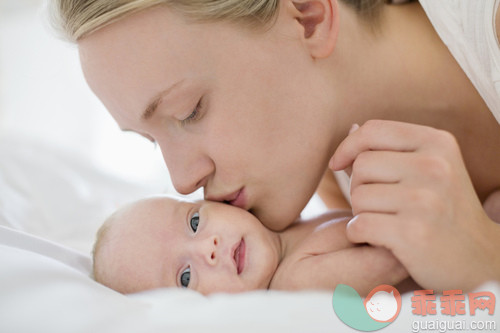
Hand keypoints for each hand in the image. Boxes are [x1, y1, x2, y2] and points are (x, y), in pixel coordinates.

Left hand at [330, 120, 499, 291]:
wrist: (479, 259)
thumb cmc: (443, 211)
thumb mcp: (429, 170)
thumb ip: (390, 150)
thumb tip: (349, 130)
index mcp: (438, 143)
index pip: (373, 130)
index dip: (348, 147)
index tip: (338, 164)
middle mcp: (435, 166)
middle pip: (361, 166)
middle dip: (360, 187)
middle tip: (382, 206)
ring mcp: (425, 200)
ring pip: (358, 197)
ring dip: (361, 214)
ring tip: (387, 222)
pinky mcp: (413, 233)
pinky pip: (359, 226)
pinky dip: (359, 235)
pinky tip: (379, 241)